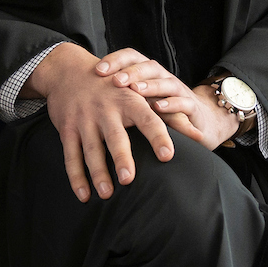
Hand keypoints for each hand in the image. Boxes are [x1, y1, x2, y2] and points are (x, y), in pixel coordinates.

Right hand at [25, 41, 173, 202]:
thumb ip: (167, 115)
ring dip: (98, 173)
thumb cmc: (114, 87)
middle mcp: (106, 110)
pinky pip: (71, 155)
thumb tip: (200, 136)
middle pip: (115, 137)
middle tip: (129, 179)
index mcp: (129, 100)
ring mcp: (85, 120)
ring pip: (91, 150)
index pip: (148, 119)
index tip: (167, 156)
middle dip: (121, 158)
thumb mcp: (138, 93)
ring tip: (107, 194)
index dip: (158, 137)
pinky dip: (76, 177)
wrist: (69, 71)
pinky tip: (83, 195)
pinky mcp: (67, 129)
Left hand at [96, 49, 243, 151]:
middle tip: (115, 80)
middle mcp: (162, 77)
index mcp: (147, 73)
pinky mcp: (192, 107)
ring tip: (135, 90)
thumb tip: (83, 92)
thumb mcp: (137, 102)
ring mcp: (178, 91)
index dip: (115, 61)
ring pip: (165, 81)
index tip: (97, 70)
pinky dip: (171, 103)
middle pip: (147, 66)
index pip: (130, 58)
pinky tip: (158, 107)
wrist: (198, 123)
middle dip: (130, 71)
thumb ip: (118, 95)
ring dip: (149, 85)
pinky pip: (183, 101)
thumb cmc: (160, 111)